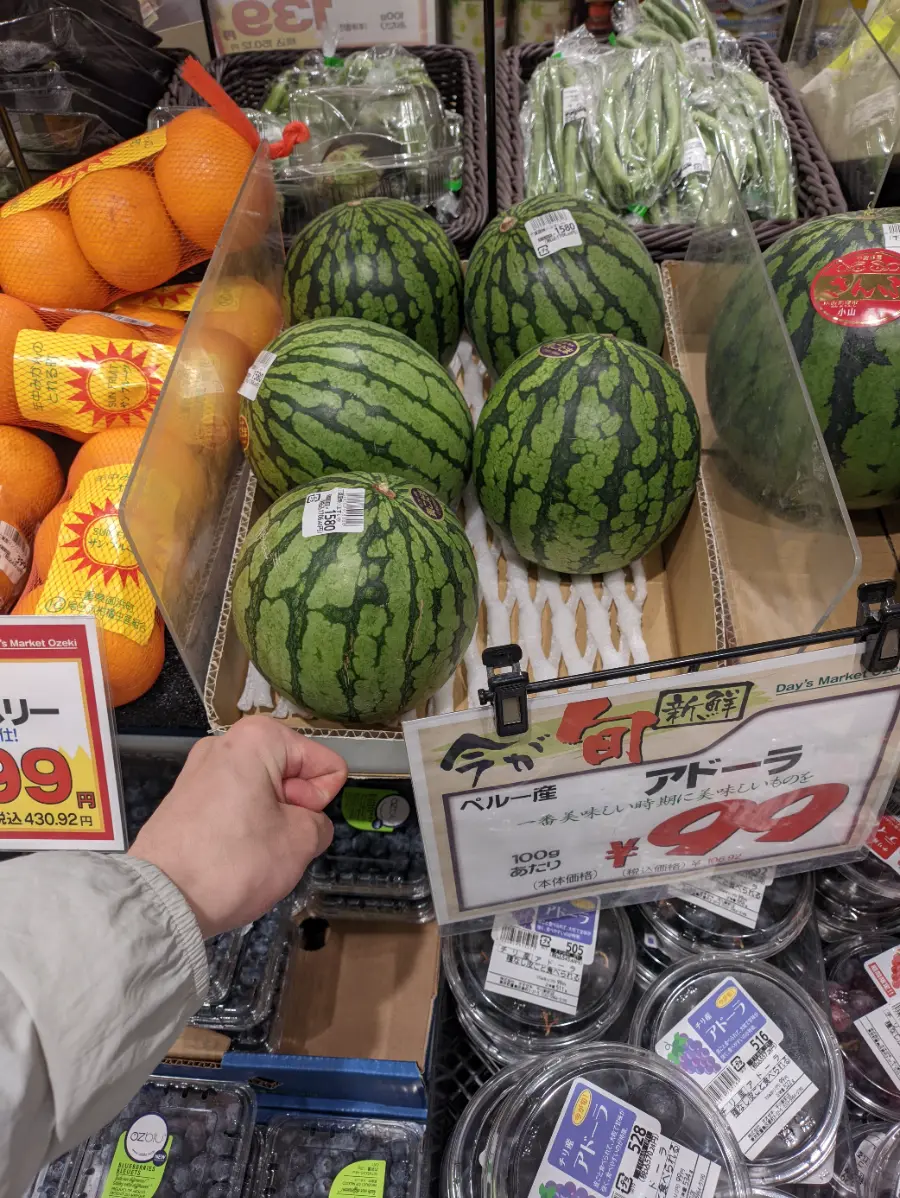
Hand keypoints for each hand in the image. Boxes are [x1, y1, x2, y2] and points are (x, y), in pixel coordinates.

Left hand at [128, 716, 346, 937]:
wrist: (162, 900)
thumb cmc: (236, 862)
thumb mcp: (301, 842)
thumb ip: (319, 822)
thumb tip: (303, 822)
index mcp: (257, 739)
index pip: (325, 764)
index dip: (320, 799)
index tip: (294, 823)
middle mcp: (225, 743)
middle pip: (291, 774)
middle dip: (294, 809)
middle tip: (274, 842)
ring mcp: (199, 770)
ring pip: (264, 793)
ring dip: (270, 821)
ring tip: (251, 852)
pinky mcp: (184, 798)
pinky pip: (235, 805)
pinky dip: (242, 828)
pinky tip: (230, 855)